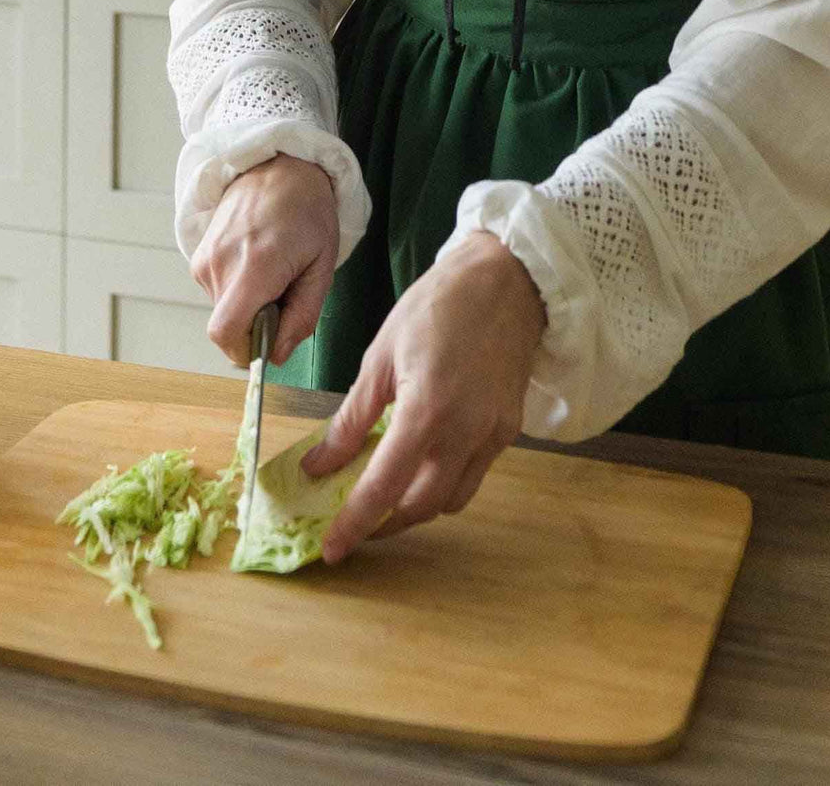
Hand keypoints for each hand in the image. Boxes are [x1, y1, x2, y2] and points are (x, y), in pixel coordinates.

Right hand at [190, 153, 338, 366]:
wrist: (277, 165)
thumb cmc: (307, 210)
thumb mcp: (322, 265)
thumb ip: (302, 316)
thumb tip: (278, 355)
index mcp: (255, 266)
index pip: (226, 334)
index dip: (247, 351)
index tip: (272, 340)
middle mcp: (220, 264)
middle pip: (227, 328)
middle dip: (256, 327)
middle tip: (284, 295)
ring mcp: (204, 260)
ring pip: (223, 312)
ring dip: (249, 307)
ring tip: (273, 273)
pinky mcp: (198, 257)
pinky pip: (217, 294)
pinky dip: (238, 292)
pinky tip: (257, 264)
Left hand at [300, 231, 547, 561]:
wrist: (507, 280)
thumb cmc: (439, 305)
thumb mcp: (381, 354)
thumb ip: (352, 416)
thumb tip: (319, 463)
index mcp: (426, 411)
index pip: (383, 489)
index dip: (353, 525)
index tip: (330, 550)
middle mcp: (465, 433)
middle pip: (421, 507)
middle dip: (384, 524)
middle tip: (353, 523)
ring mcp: (494, 434)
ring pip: (452, 498)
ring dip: (417, 507)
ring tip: (386, 494)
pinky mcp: (510, 429)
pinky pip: (474, 473)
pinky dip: (445, 480)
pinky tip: (424, 461)